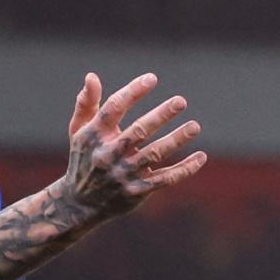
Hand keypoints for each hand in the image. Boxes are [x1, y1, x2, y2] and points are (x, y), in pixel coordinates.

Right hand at [62, 72, 207, 220]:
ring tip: (195, 126)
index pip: (114, 108)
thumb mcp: (78, 130)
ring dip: (176, 140)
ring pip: (155, 154)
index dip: (133, 91)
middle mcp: (108, 154)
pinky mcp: (136, 191)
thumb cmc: (84, 158)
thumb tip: (92, 77)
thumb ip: (86, 103)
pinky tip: (201, 157)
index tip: (152, 78)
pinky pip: (165, 179)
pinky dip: (184, 169)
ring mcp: (123, 174)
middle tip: (181, 101)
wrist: (80, 203)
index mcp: (94, 135)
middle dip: (161, 115)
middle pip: (139, 131)